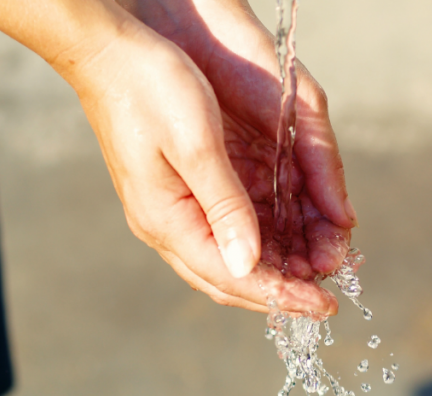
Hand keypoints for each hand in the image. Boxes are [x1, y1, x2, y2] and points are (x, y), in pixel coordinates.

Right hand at [66, 6, 355, 312]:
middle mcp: (164, 224)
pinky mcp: (176, 193)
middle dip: (278, 293)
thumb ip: (224, 207)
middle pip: (227, 278)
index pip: (231, 276)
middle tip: (323, 300)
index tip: (323, 306)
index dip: (280, 295)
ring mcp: (167, 211)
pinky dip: (255, 244)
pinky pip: (219, 233)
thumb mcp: (196, 145)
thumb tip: (248, 264)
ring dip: (270, 271)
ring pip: (225, 259)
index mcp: (167, 219)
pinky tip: (282, 242)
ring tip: (312, 273)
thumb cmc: (150, 88)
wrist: (109, 54)